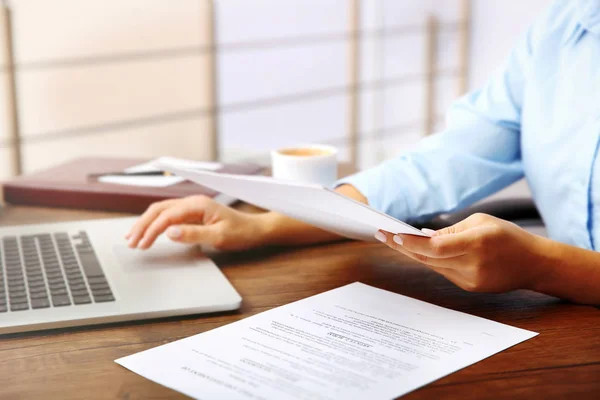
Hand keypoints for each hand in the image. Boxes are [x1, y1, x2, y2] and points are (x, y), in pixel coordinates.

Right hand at [126, 195, 269, 250]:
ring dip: (146, 223)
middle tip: (131, 242)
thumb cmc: (240, 232)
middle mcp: (192, 202)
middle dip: (142, 225)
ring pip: (161, 212)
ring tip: (134, 238)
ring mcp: (191, 207)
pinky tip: (149, 232)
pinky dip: (155, 224)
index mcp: (197, 204)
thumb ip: (193, 234)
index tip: (142, 244)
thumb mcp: (218, 237)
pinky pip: (169, 216)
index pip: (166, 216)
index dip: (151, 230)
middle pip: (159, 210)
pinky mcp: (192, 214)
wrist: (254, 229)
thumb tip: (169, 232)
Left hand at [375, 213, 547, 292]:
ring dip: (413, 253)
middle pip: (428, 258)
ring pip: (433, 266)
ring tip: (394, 240)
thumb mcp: (481, 221)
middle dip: (402, 246)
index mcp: (476, 244)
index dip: (410, 243)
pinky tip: (419, 251)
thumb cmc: (507, 236)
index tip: (391, 235)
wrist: (534, 263)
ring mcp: (470, 280)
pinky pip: (444, 271)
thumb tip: (423, 237)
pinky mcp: (470, 287)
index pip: (434, 248)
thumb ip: (451, 230)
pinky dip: (432, 260)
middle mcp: (471, 265)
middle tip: (382, 234)